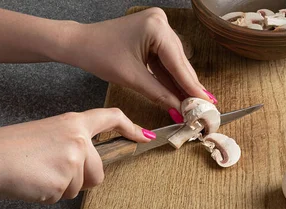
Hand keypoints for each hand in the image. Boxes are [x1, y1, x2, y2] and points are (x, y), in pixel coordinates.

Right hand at [0, 108, 151, 203]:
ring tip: (38, 174)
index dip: (129, 126)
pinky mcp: (64, 181)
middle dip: (82, 181)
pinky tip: (34, 183)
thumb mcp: (46, 134)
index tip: (142, 135)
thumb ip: (71, 145)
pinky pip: (64, 197)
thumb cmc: (10, 149)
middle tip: (52, 172)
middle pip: (99, 172)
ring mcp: (73, 160)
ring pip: (80, 187)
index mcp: (72, 123)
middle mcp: (78, 139)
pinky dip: (49, 195)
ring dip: (62, 188)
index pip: (109, 118)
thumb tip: (86, 168)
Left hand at [63, 8, 216, 116]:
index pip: (178, 64)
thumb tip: (179, 109)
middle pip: (179, 62)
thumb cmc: (99, 55)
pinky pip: (164, 59)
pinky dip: (168, 76)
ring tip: (193, 104)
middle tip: (203, 107)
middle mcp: (161, 21)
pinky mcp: (152, 33)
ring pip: (173, 62)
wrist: (80, 44)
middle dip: (188, 86)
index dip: (192, 87)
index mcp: (156, 27)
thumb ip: (159, 94)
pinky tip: (178, 93)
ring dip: (180, 83)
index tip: (206, 104)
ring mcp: (157, 26)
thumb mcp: (132, 79)